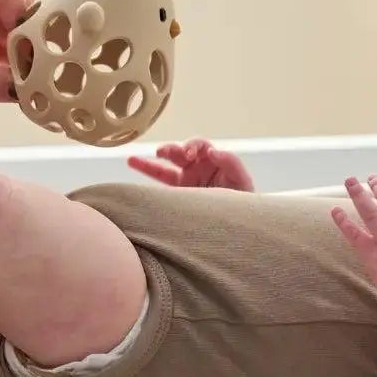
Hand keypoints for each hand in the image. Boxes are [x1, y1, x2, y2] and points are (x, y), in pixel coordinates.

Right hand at [129, 139, 254, 190]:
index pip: (200, 146)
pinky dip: (146, 172)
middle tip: (171, 154)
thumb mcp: (242, 180)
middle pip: (180, 153)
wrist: (238, 229)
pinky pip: (159, 184)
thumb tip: (213, 151)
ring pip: (165, 167)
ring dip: (152, 162)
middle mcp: (197, 169)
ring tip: (135, 160)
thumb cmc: (243, 202)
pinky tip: (132, 162)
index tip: (191, 154)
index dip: (194, 146)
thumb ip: (231, 162)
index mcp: (213, 161)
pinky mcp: (176, 197)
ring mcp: (184, 183)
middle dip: (173, 150)